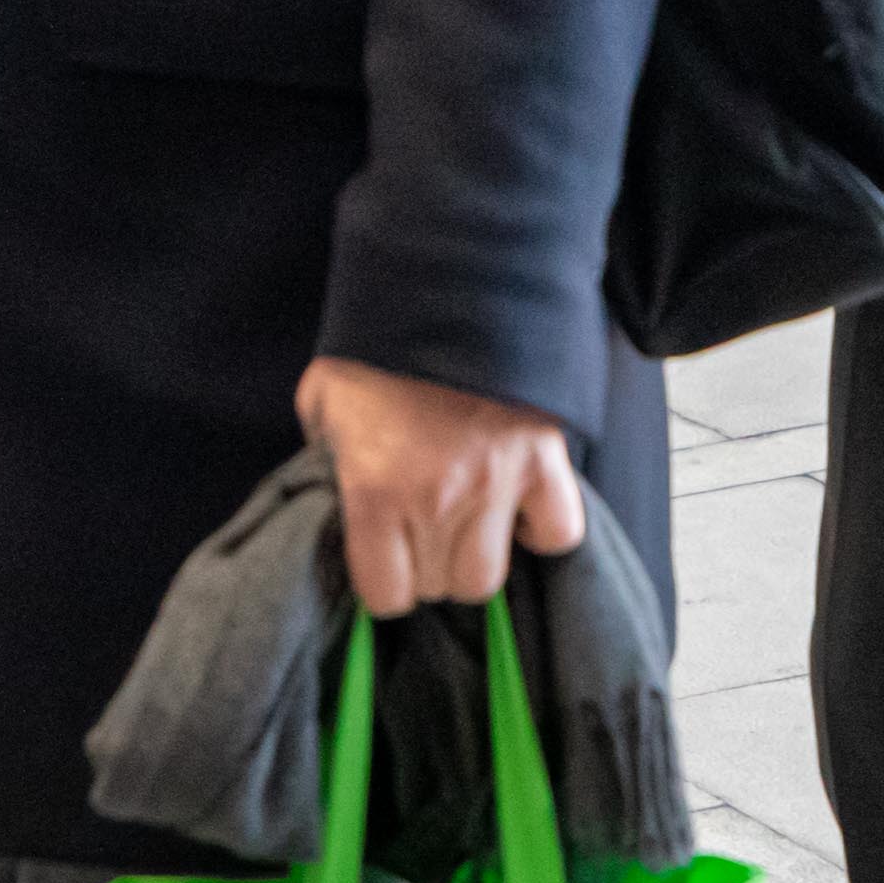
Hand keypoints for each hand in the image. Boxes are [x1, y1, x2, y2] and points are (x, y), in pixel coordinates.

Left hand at [297, 356, 584, 616]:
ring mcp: (497, 481)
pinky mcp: (544, 459)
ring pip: (490, 575)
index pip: (387, 596)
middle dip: (427, 568)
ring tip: (464, 524)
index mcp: (376, 491)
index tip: (383, 562)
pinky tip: (517, 509)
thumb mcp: (324, 408)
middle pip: (442, 587)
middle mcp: (438, 498)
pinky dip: (541, 529)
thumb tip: (339, 506)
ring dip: (475, 557)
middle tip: (421, 532)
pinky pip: (559, 531)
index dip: (384, 583)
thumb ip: (329, 466)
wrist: (444, 286)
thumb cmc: (376, 351)